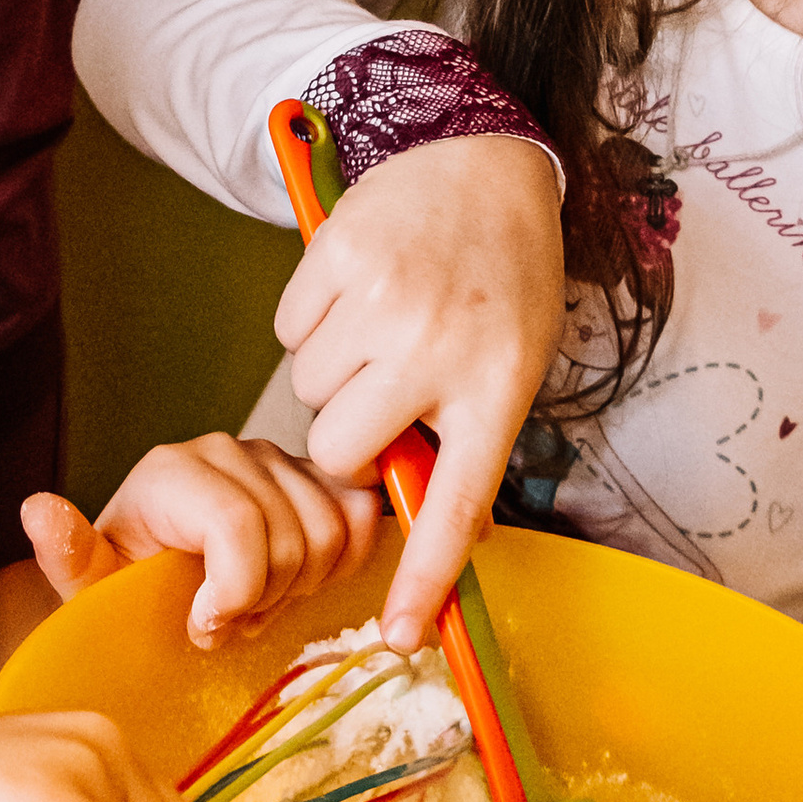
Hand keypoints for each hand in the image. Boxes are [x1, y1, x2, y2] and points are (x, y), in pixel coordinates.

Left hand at [23, 437, 380, 649]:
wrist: (152, 575)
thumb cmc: (125, 585)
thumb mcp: (89, 584)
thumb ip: (67, 552)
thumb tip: (38, 508)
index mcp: (171, 470)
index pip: (238, 528)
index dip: (235, 594)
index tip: (205, 627)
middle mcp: (226, 450)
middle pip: (291, 541)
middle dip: (263, 601)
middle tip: (226, 620)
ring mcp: (277, 457)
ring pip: (332, 533)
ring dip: (300, 588)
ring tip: (254, 601)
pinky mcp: (316, 473)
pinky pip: (360, 516)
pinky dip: (342, 561)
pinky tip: (297, 581)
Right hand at [274, 135, 564, 649]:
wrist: (484, 162)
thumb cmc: (503, 276)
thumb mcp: (512, 364)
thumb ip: (466, 438)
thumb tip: (421, 522)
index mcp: (495, 388)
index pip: (454, 508)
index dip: (423, 580)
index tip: (403, 638)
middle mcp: (437, 350)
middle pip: (340, 451)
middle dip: (349, 434)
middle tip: (383, 393)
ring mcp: (383, 301)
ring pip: (308, 391)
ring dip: (333, 372)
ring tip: (380, 325)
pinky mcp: (336, 257)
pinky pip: (290, 330)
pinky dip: (312, 320)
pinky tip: (355, 289)